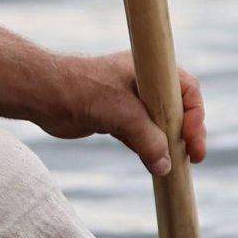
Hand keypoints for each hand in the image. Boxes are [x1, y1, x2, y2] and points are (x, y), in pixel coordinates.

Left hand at [33, 52, 206, 175]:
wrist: (42, 94)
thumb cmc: (83, 92)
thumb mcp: (125, 115)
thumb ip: (149, 141)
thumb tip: (165, 167)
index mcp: (149, 70)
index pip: (186, 90)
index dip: (195, 115)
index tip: (192, 139)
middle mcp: (141, 84)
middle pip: (176, 110)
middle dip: (187, 133)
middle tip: (193, 158)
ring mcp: (127, 102)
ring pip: (159, 125)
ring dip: (169, 144)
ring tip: (179, 165)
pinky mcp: (114, 119)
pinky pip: (141, 136)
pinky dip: (150, 150)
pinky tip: (157, 166)